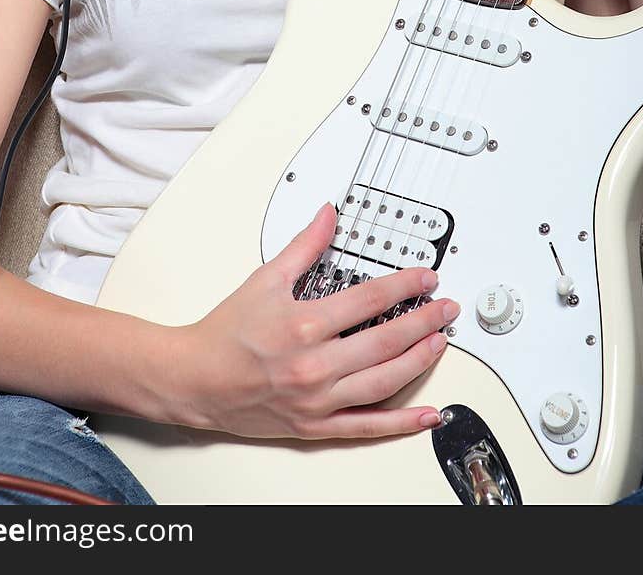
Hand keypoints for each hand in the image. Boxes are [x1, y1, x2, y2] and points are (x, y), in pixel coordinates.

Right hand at [168, 203, 458, 439]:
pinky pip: (367, 426)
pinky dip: (401, 423)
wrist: (196, 379)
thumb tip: (327, 215)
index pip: (369, 301)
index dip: (404, 286)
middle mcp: (315, 365)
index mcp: (304, 326)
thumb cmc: (227, 333)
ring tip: (440, 343)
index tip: (425, 278)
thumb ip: (303, 246)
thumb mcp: (265, 279)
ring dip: (419, 361)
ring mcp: (318, 400)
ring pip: (384, 381)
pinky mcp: (316, 427)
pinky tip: (427, 415)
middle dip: (423, 321)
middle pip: (385, 341)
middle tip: (446, 308)